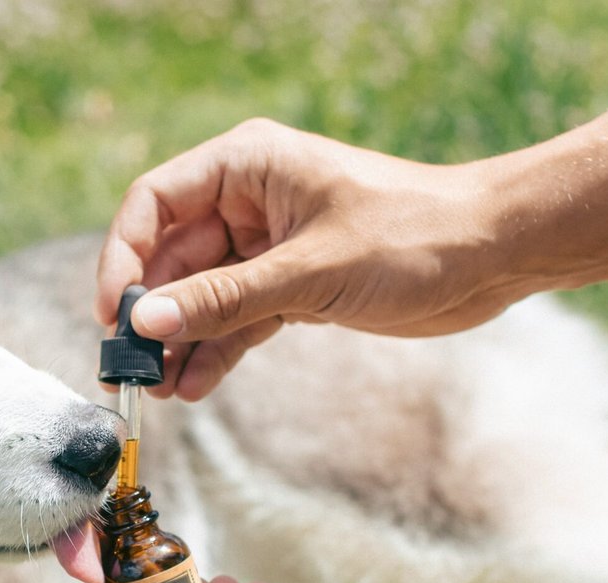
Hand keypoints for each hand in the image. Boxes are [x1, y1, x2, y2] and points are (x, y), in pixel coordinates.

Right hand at [96, 119, 524, 399]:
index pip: (155, 204)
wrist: (493, 255)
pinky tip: (195, 387)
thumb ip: (224, 300)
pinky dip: (215, 352)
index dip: (125, 258)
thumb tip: (146, 324)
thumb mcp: (310, 270)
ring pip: (201, 296)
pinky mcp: (292, 286)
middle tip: (128, 371)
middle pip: (171, 257)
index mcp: (247, 166)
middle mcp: (249, 201)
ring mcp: (268, 246)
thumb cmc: (414, 235)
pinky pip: (236, 320)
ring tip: (158, 391)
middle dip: (149, 314)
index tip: (114, 314)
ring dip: (179, 342)